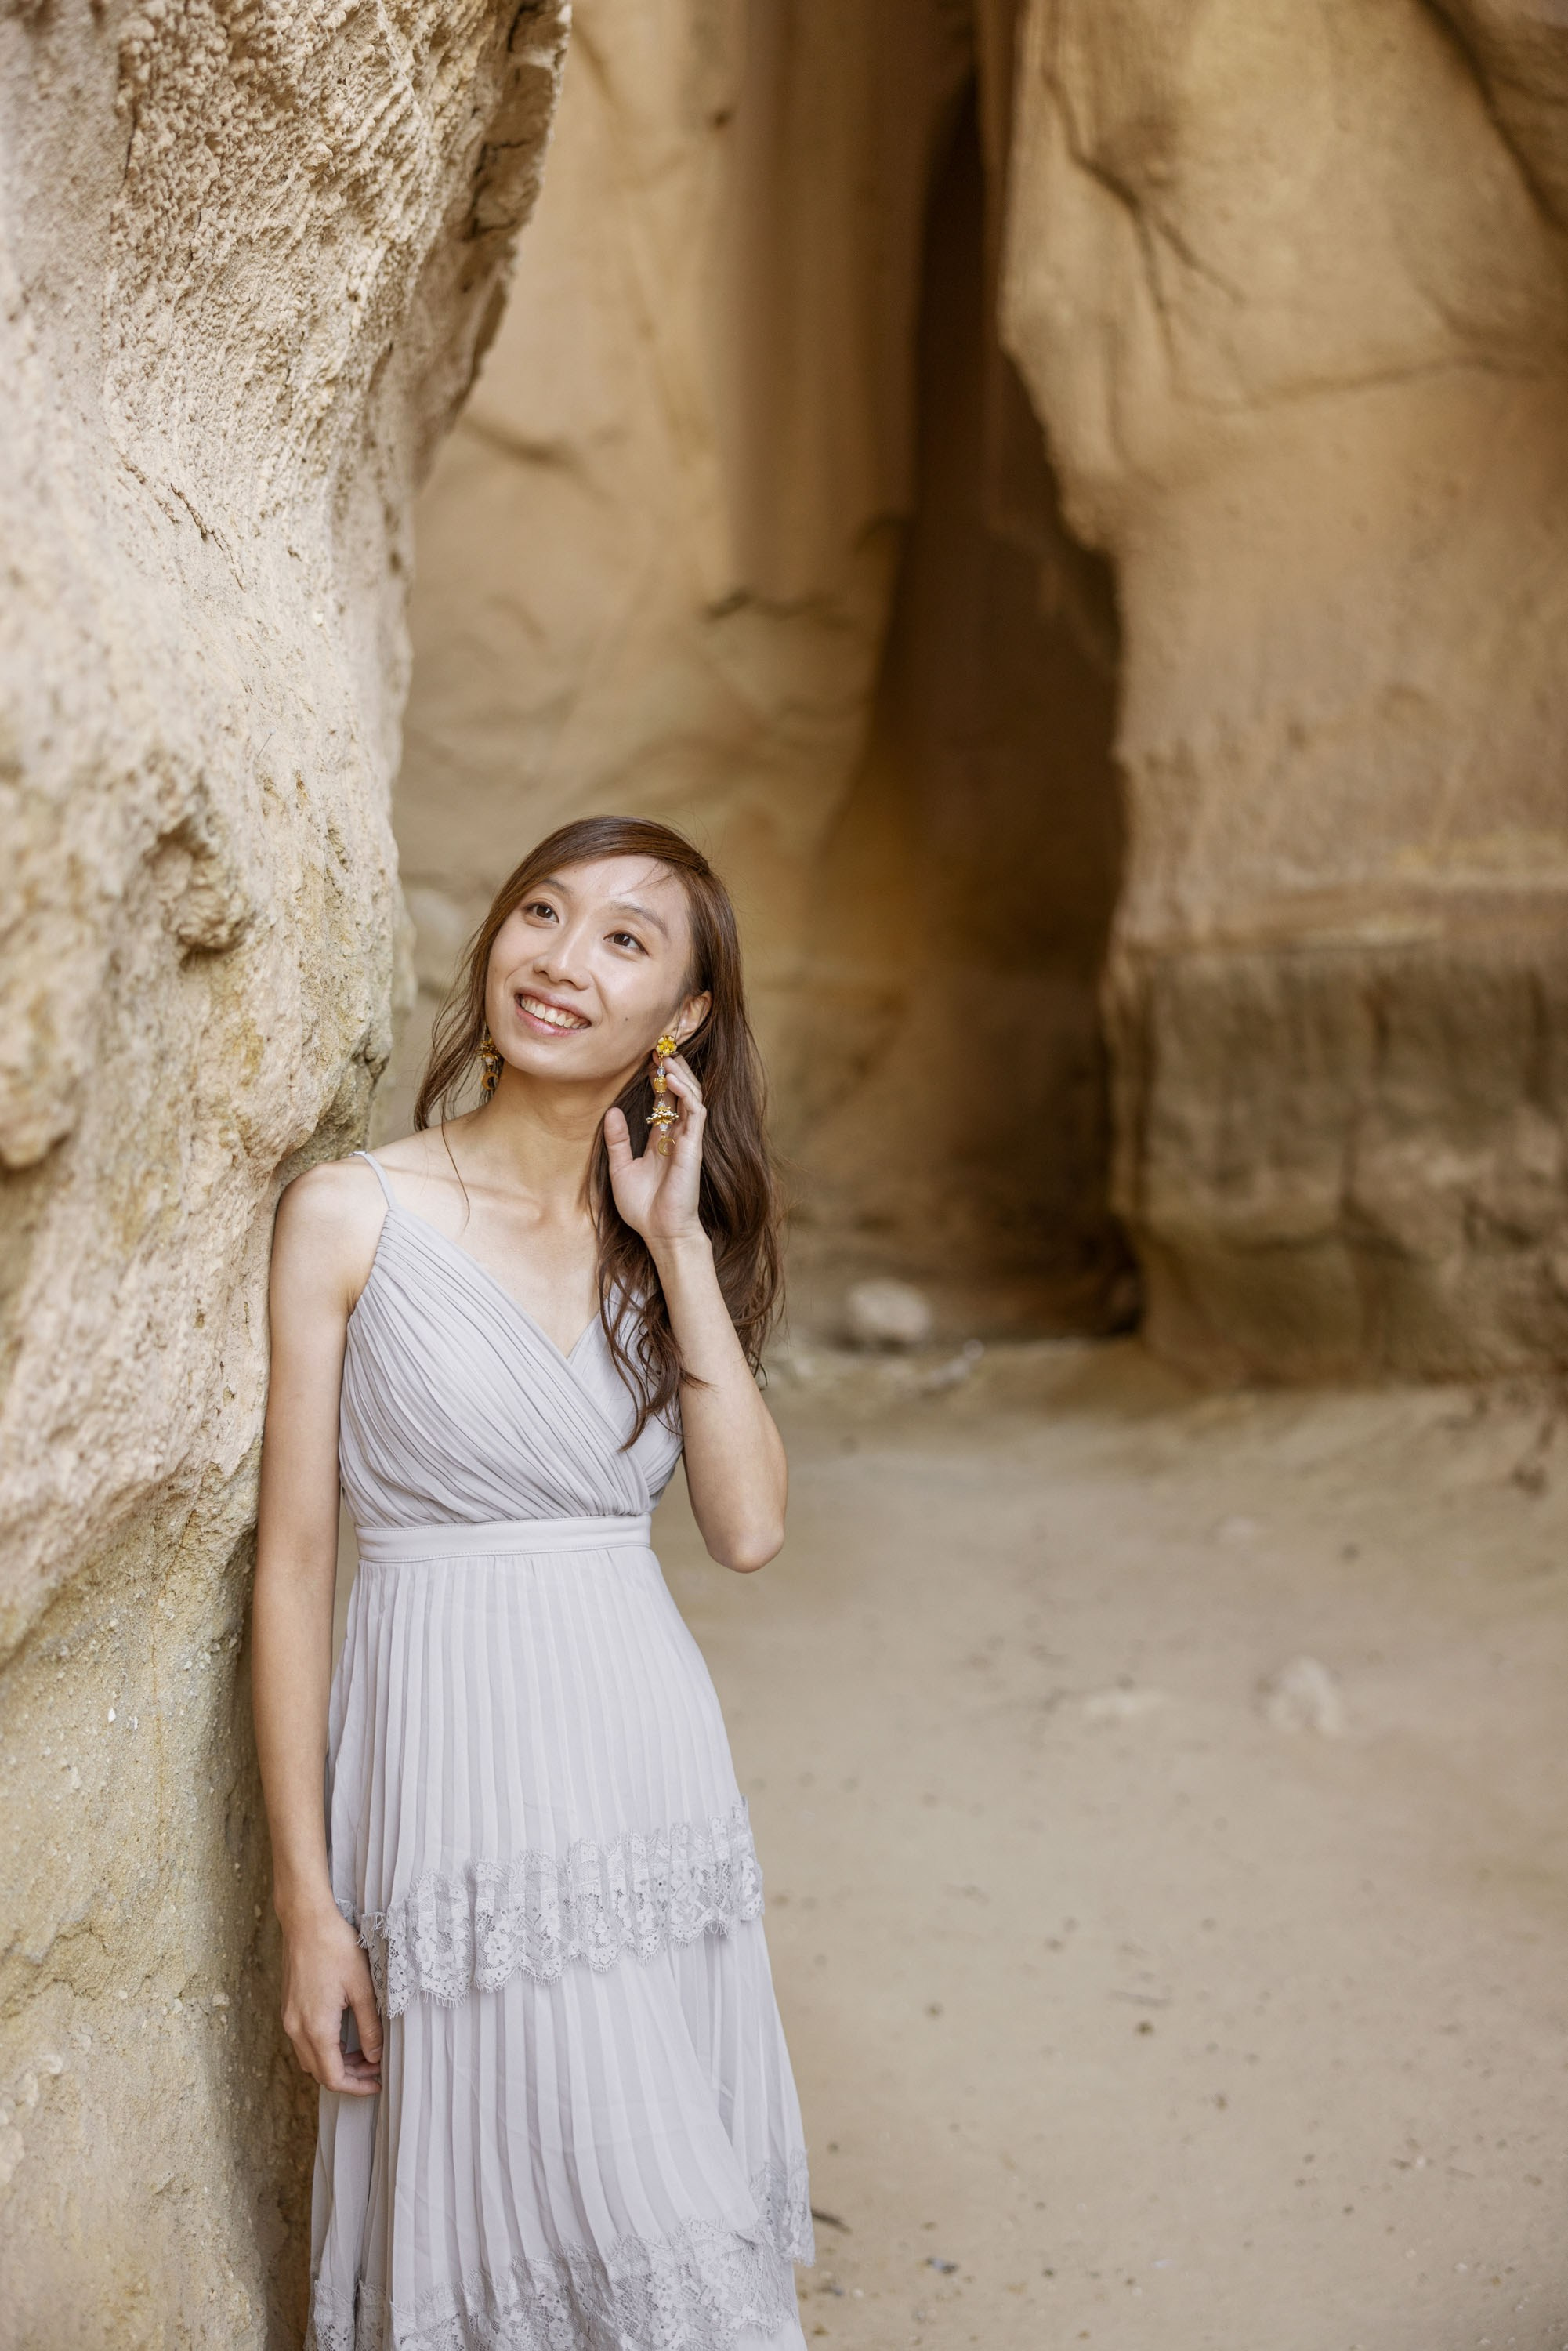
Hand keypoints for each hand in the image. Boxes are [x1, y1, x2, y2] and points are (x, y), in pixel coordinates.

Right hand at [279, 1903, 383, 2095]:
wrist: (306, 1921)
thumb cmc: (335, 1947)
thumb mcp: (362, 1987)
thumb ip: (369, 2026)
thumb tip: (375, 2056)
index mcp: (315, 2028)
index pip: (333, 2077)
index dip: (357, 2087)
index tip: (378, 2082)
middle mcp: (296, 2029)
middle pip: (321, 2073)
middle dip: (350, 2077)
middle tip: (376, 2066)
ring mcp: (289, 2020)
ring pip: (311, 2060)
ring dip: (336, 2063)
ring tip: (364, 2052)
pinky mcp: (288, 2009)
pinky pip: (304, 2043)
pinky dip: (324, 2049)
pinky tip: (344, 2036)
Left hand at [604, 1050, 707, 1248]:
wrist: (661, 1233)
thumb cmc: (643, 1208)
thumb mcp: (620, 1169)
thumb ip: (617, 1141)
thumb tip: (612, 1112)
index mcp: (663, 1140)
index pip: (664, 1101)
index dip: (658, 1080)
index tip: (648, 1061)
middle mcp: (678, 1136)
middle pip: (680, 1093)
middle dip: (672, 1070)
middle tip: (658, 1049)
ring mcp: (689, 1140)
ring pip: (692, 1097)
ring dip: (681, 1075)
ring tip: (666, 1057)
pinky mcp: (694, 1146)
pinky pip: (695, 1112)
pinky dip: (685, 1093)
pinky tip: (672, 1080)